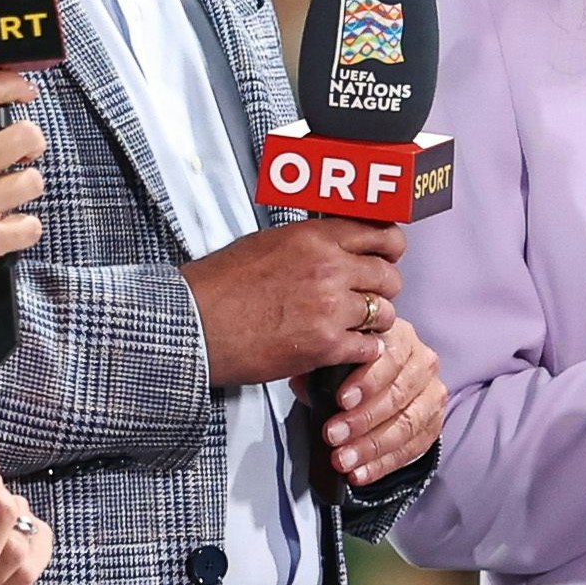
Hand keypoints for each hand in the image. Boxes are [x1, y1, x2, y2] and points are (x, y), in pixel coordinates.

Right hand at [0, 74, 45, 319]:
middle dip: (33, 142)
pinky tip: (7, 229)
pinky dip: (23, 229)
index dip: (12, 85)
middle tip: (25, 153)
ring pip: (34, 182)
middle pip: (26, 135)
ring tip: (9, 197)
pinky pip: (31, 227)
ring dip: (25, 188)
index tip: (23, 92)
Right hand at [181, 218, 403, 386]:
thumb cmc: (218, 286)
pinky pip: (370, 348)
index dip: (390, 247)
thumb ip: (307, 243)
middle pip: (388, 275)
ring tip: (357, 327)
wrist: (195, 324)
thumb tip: (331, 245)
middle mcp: (329, 268)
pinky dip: (364, 351)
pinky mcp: (326, 345)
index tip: (389, 256)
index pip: (378, 233)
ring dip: (375, 322)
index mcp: (314, 237)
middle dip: (383, 288)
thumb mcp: (266, 243)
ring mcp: (331, 308)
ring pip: (385, 313)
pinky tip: (350, 349)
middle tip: (372, 296)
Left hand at [319, 316, 441, 485]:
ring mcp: (433, 393)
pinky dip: (383, 465)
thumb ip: (321, 366)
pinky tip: (360, 474)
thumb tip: (305, 386)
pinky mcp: (434, 422)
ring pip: (408, 424)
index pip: (389, 356)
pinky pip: (413, 448)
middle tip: (332, 436)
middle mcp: (423, 361)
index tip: (341, 401)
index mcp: (398, 336)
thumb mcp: (333, 356)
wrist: (380, 377)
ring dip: (372, 447)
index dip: (367, 381)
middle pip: (399, 394)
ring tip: (342, 460)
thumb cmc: (350, 364)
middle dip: (363, 419)